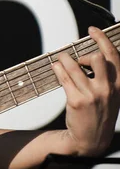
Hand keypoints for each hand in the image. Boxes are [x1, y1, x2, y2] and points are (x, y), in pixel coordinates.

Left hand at [53, 26, 119, 155]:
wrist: (91, 139)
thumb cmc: (100, 114)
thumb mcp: (112, 95)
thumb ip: (107, 77)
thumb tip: (90, 57)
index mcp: (119, 84)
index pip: (113, 55)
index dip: (102, 39)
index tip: (92, 30)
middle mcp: (107, 88)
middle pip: (96, 58)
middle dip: (83, 55)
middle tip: (75, 59)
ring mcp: (92, 95)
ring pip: (75, 67)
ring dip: (65, 59)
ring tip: (60, 59)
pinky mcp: (76, 101)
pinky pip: (64, 79)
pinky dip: (58, 70)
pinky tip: (56, 68)